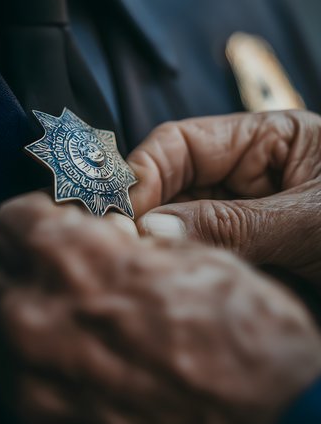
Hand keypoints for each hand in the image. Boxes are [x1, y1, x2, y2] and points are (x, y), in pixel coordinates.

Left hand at [0, 192, 320, 423]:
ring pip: (6, 343)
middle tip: (86, 289)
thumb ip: (128, 243)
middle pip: (2, 281)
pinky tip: (100, 388)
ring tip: (99, 343)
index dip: (43, 222)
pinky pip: (25, 400)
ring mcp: (32, 396)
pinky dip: (53, 387)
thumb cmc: (249, 343)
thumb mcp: (198, 258)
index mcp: (70, 262)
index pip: (10, 221)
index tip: (63, 232)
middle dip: (39, 277)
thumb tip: (107, 236)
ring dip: (43, 334)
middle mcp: (33, 326)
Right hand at [130, 111, 320, 290]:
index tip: (120, 210)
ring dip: (164, 247)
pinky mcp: (258, 260)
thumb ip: (232, 224)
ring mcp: (252, 218)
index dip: (144, 172)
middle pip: (176, 185)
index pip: (184, 143)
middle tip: (123, 247)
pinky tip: (172, 283)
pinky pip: (208, 259)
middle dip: (147, 214)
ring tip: (144, 269)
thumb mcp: (305, 219)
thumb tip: (152, 229)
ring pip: (186, 226)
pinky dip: (188, 270)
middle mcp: (253, 175)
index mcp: (268, 140)